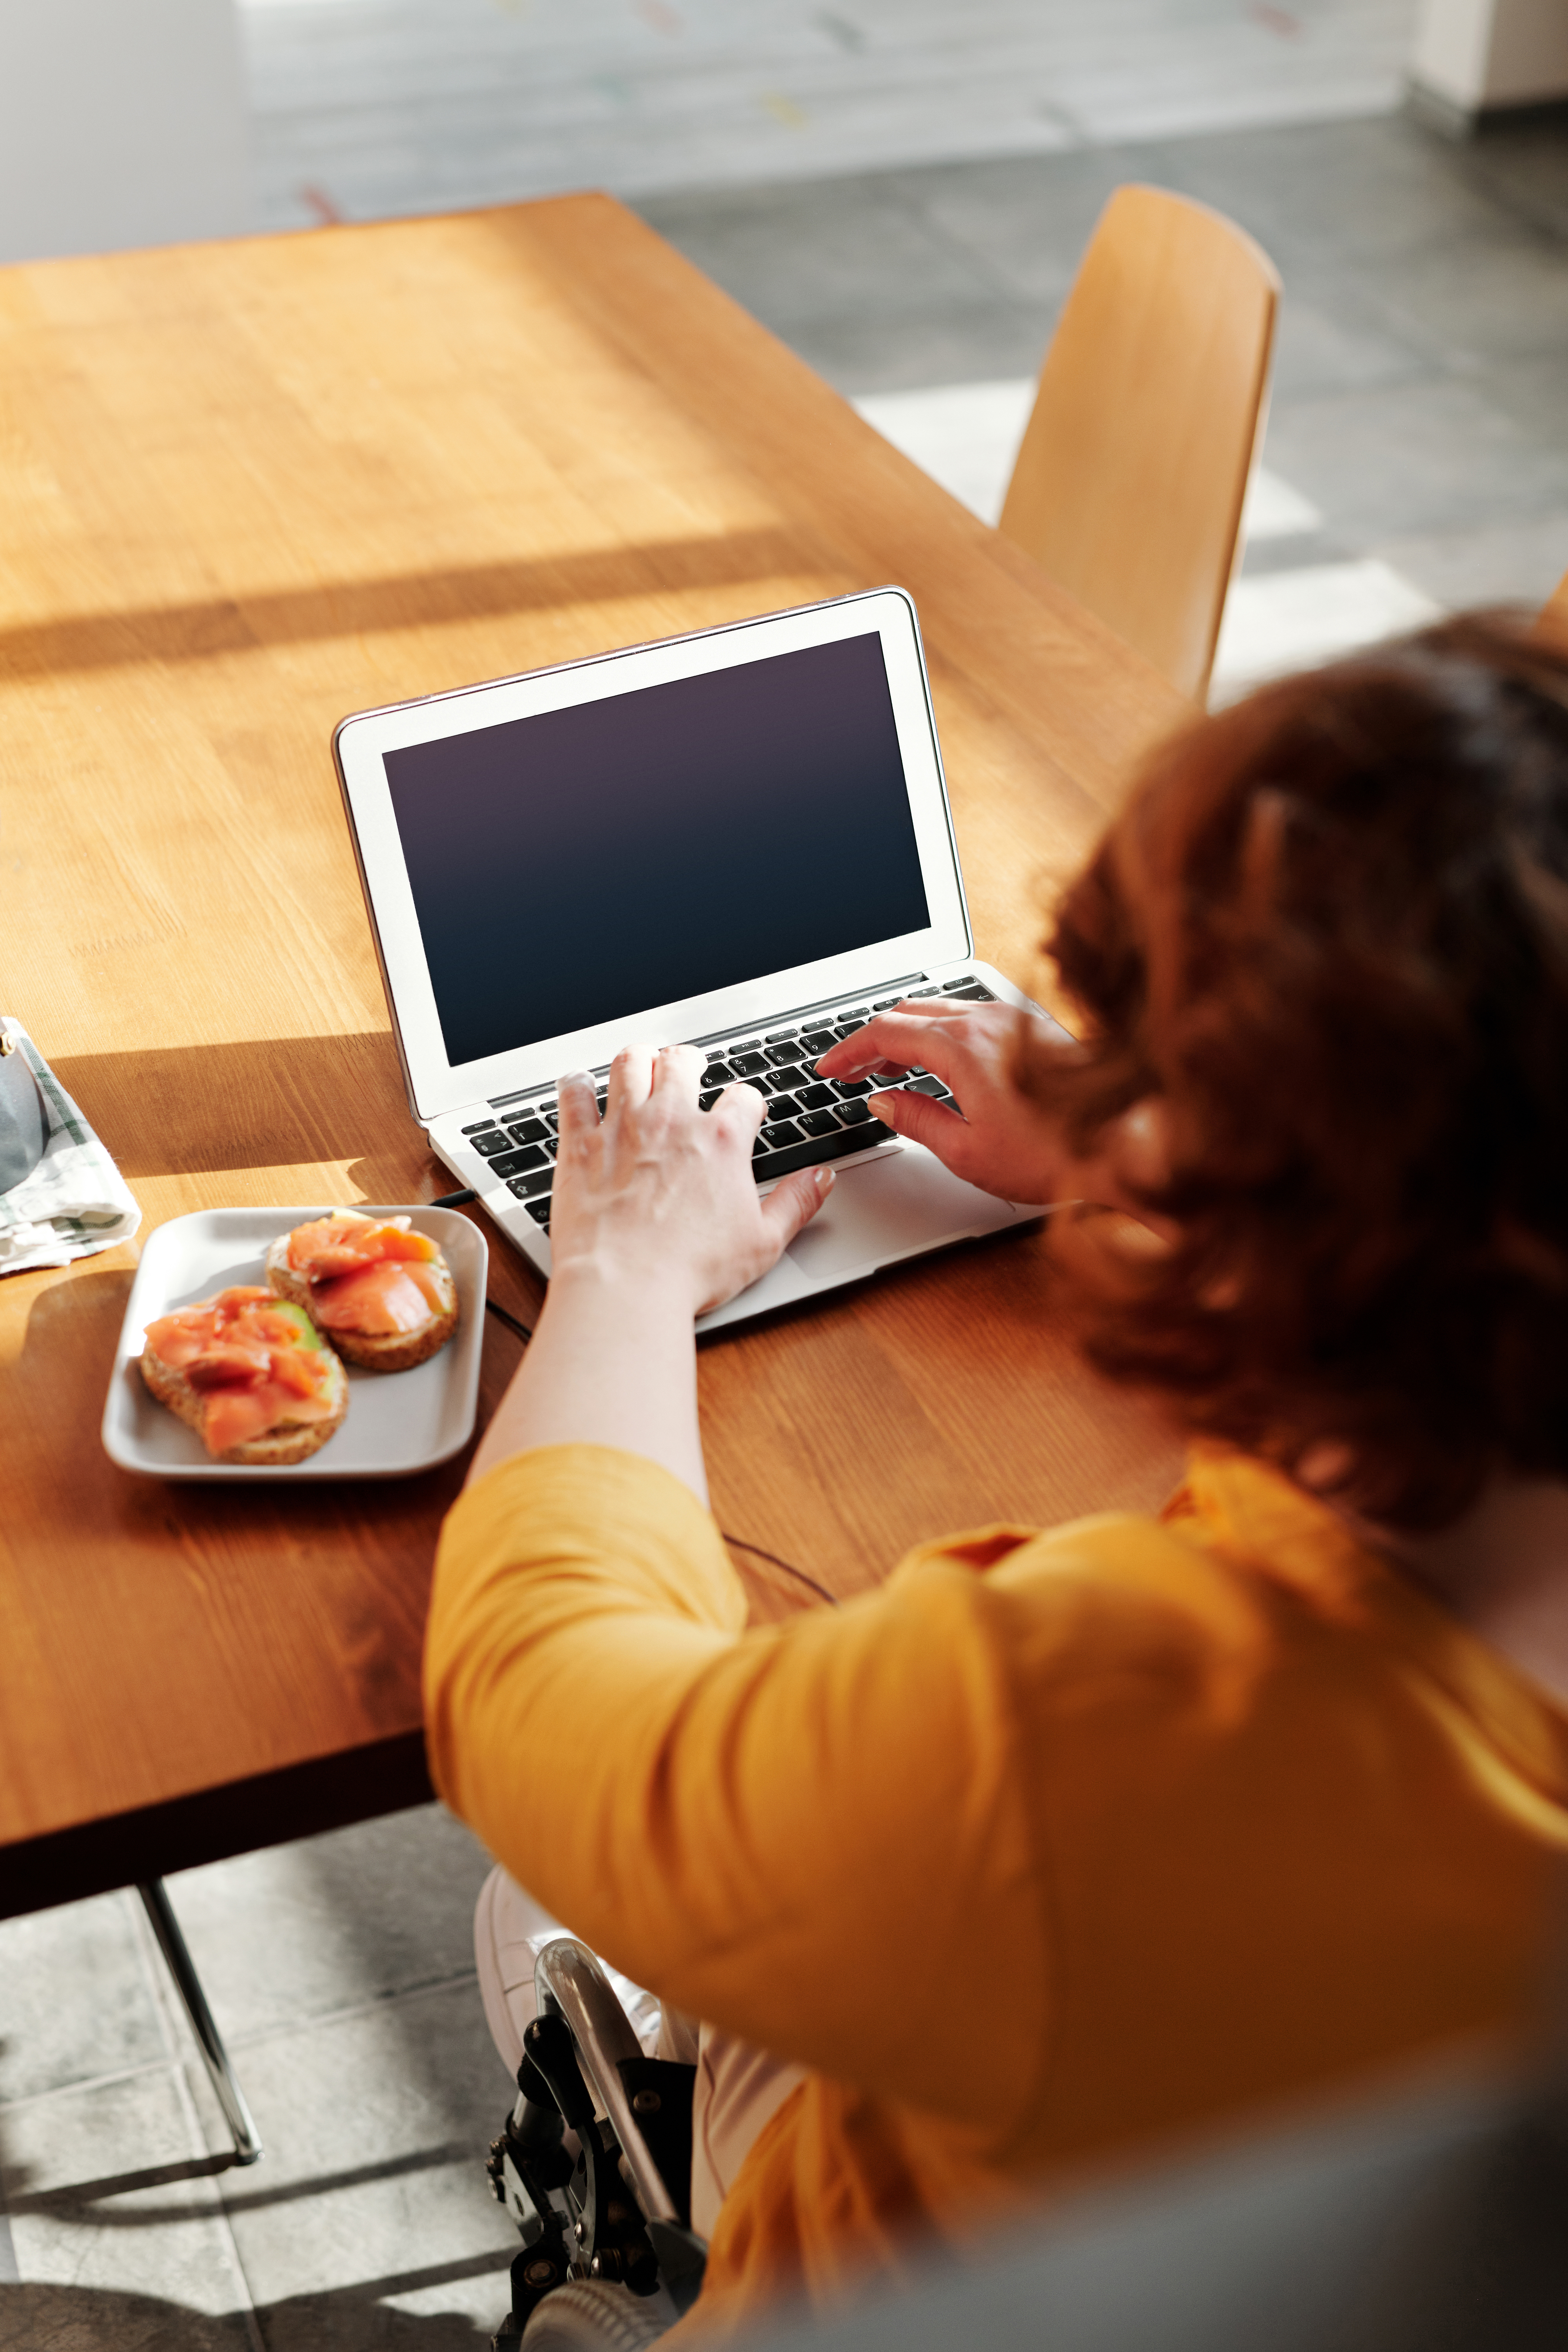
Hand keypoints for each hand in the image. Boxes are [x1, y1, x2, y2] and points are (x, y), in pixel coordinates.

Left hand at [551, 1044, 832, 1317]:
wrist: (626, 1286)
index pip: (743, 1096)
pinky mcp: (580, 1144)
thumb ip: (796, 1203)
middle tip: (688, 1068)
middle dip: (688, 1060)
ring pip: (629, 1063)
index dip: (748, 1102)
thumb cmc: (691, 1270)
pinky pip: (573, 1095)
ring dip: (637, 1059)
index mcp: (722, 1140)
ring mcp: (622, 1127)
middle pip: (681, 1062)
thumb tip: (821, 1178)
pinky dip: (576, 1085)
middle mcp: (671, 1120)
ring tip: (640, 1063)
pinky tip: (578, 1085)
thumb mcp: (763, 1242)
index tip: (744, 1111)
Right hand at [813, 999, 1075, 1203]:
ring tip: (888, 1067)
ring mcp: (1014, 1020)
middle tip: (850, 1071)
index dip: (848, 1050)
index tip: (828, 1068)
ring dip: (907, 1034)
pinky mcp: (1034, 1029)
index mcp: (963, 1047)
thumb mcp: (968, 1150)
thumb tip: (882, 1101)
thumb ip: (917, 1120)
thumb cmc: (1057, 1154)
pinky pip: (972, 1017)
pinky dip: (941, 1032)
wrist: (1131, 1146)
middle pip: (909, 1014)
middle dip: (872, 1040)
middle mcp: (987, 1021)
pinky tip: (941, 1061)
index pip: (886, 1032)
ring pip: (941, 1011)